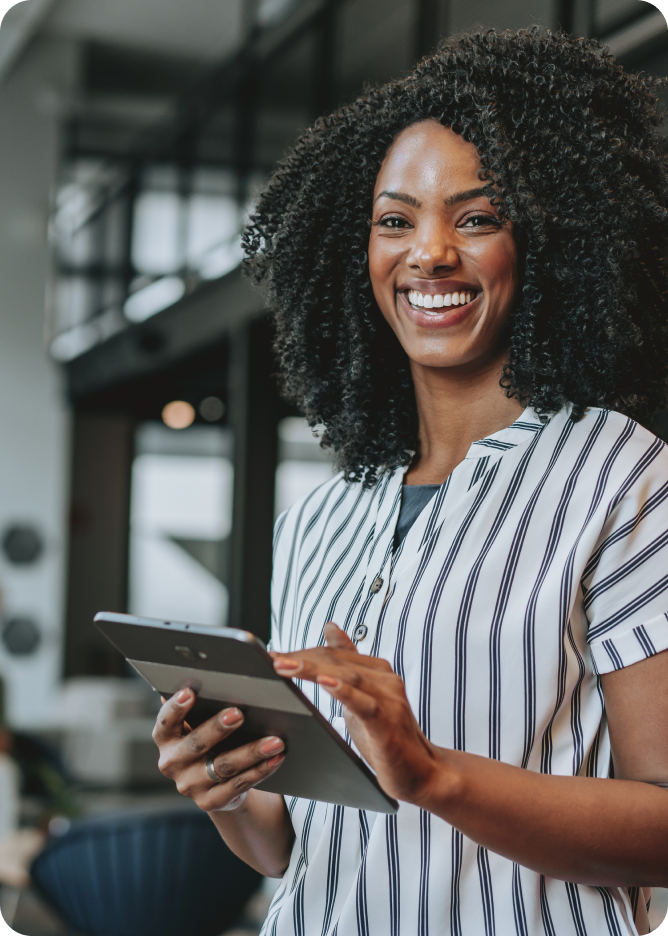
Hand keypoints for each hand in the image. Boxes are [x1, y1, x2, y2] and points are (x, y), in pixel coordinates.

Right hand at [152, 689, 285, 812]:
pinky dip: (261, 769)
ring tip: (275, 740)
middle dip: (218, 728)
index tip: (190, 692)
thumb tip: (212, 674)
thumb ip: (203, 701)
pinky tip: (277, 757)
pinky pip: (240, 784)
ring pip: (223, 765)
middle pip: (196, 744)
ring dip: (251, 751)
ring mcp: (190, 785)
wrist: (215, 781)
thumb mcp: (200, 720)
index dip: (176, 708)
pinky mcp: (211, 801)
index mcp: (166, 737)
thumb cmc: (210, 736)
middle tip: (239, 713)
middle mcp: (172, 762)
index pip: (166, 721)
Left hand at [272, 623, 440, 804]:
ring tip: (285, 666)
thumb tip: (330, 627)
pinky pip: (363, 702)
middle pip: (336, 661)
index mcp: (376, 670)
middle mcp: (384, 678)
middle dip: (301, 659)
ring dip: (312, 669)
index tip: (272, 655)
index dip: (302, 653)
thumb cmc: (388, 737)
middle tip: (272, 659)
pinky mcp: (388, 722)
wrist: (423, 773)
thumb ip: (347, 664)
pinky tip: (324, 682)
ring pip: (346, 675)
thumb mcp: (362, 696)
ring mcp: (389, 698)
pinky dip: (343, 690)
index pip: (333, 654)